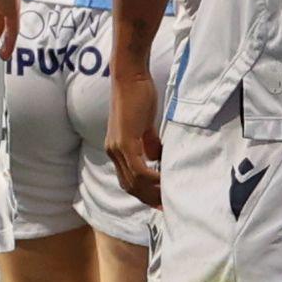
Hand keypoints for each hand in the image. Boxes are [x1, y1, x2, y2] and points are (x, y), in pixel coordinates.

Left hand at [107, 64, 162, 218]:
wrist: (130, 76)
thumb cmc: (138, 95)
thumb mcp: (145, 125)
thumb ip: (149, 143)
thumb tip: (157, 158)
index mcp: (116, 149)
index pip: (127, 180)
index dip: (142, 193)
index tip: (159, 201)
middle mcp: (113, 151)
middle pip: (129, 185)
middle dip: (147, 198)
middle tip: (165, 205)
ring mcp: (117, 147)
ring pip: (133, 180)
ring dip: (151, 191)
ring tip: (168, 195)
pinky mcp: (125, 141)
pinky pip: (137, 169)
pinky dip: (151, 178)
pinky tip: (164, 180)